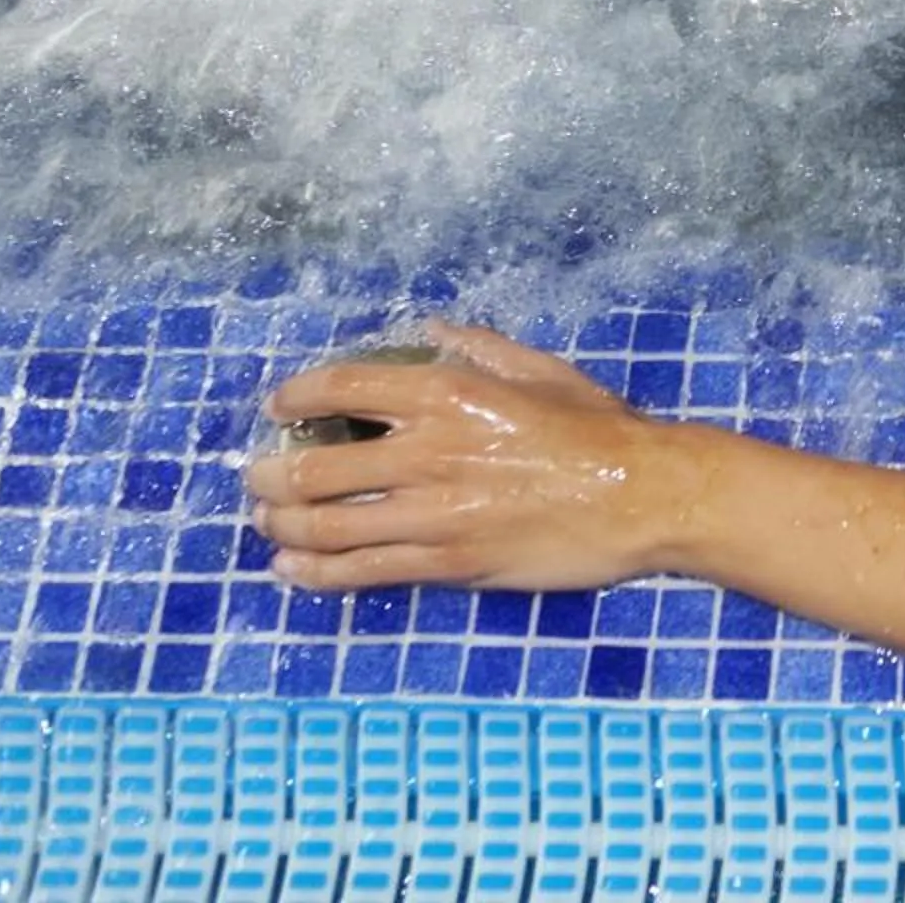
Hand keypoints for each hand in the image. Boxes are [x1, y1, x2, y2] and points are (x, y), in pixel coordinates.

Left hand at [244, 323, 698, 591]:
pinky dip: (314, 572)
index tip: (278, 405)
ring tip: (269, 520)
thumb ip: (476, 348)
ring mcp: (435, 513)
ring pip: (326, 525)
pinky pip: (361, 571)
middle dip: (271, 471)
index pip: (342, 388)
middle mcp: (430, 452)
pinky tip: (291, 567)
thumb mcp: (539, 370)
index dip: (295, 395)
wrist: (644, 495)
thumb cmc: (599, 428)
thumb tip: (428, 332)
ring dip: (283, 523)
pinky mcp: (449, 562)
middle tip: (259, 475)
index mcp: (450, 394)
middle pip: (316, 465)